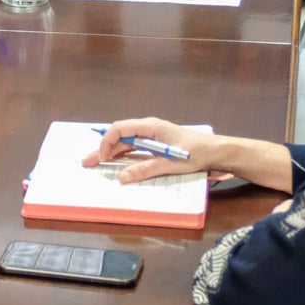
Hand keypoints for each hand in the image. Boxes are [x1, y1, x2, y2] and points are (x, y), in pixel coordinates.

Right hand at [81, 118, 217, 182]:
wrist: (218, 152)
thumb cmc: (198, 153)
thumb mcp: (172, 162)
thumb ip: (147, 168)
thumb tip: (122, 177)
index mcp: (152, 127)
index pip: (120, 128)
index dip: (107, 142)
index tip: (102, 158)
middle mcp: (150, 130)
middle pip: (120, 137)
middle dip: (103, 149)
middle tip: (87, 162)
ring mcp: (153, 138)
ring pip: (126, 144)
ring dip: (111, 154)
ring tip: (96, 164)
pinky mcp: (158, 146)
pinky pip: (136, 150)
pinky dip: (124, 157)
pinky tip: (117, 165)